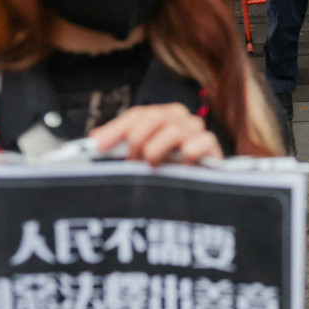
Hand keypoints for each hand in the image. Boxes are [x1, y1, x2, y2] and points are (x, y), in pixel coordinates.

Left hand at [88, 103, 222, 165]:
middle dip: (136, 139)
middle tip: (131, 160)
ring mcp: (199, 131)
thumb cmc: (167, 174)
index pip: (139, 114)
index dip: (117, 128)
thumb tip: (95, 138)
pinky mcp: (212, 147)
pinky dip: (185, 155)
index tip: (99, 144)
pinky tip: (180, 167)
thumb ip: (122, 146)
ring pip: (173, 130)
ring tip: (152, 166)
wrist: (199, 194)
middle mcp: (183, 119)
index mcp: (165, 116)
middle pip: (155, 117)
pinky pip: (197, 144)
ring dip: (156, 150)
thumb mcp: (140, 159)